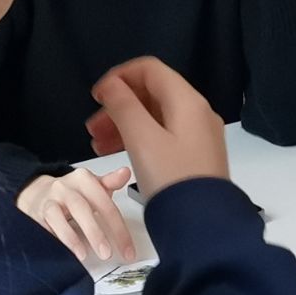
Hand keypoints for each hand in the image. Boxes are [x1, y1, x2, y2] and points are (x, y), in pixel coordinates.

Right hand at [17, 167, 136, 263]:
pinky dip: (56, 238)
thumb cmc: (71, 192)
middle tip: (106, 253)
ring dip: (72, 237)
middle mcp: (66, 187)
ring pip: (58, 216)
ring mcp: (50, 199)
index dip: (118, 229)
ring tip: (83, 255)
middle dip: (95, 233)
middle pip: (82, 208)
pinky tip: (63, 251)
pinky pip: (45, 226)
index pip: (105, 203)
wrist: (38, 191)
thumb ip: (110, 183)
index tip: (127, 250)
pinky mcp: (38, 212)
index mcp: (84, 179)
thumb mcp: (92, 186)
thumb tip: (126, 173)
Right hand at [86, 56, 228, 196]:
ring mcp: (197, 136)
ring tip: (98, 144)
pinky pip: (162, 137)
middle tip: (93, 126)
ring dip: (124, 125)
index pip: (150, 70)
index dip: (119, 77)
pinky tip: (118, 154)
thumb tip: (112, 85)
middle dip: (118, 106)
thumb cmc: (171, 180)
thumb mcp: (141, 139)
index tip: (97, 95)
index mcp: (187, 101)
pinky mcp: (194, 156)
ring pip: (154, 118)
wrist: (202, 225)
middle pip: (151, 94)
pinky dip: (139, 139)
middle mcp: (196, 113)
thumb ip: (123, 105)